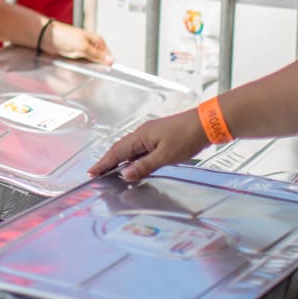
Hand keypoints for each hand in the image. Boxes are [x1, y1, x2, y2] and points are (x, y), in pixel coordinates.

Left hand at [44, 20, 112, 64]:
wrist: (47, 37)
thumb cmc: (64, 36)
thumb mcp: (83, 47)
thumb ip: (97, 55)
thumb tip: (110, 61)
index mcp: (97, 41)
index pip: (108, 57)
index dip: (106, 65)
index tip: (103, 72)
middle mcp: (92, 46)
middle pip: (99, 63)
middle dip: (94, 68)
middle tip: (86, 68)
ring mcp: (83, 52)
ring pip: (89, 66)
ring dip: (84, 68)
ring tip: (77, 65)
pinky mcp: (75, 57)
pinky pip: (80, 66)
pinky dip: (77, 68)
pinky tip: (73, 66)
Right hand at [88, 109, 208, 181]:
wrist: (206, 124)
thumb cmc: (186, 137)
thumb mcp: (165, 156)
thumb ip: (144, 166)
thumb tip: (125, 174)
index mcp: (141, 136)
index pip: (117, 152)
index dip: (104, 163)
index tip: (92, 172)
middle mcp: (143, 133)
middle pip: (120, 149)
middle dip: (108, 161)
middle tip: (97, 173)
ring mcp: (151, 134)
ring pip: (130, 148)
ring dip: (120, 159)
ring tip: (112, 171)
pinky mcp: (160, 137)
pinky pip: (140, 148)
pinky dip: (133, 157)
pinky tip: (135, 164)